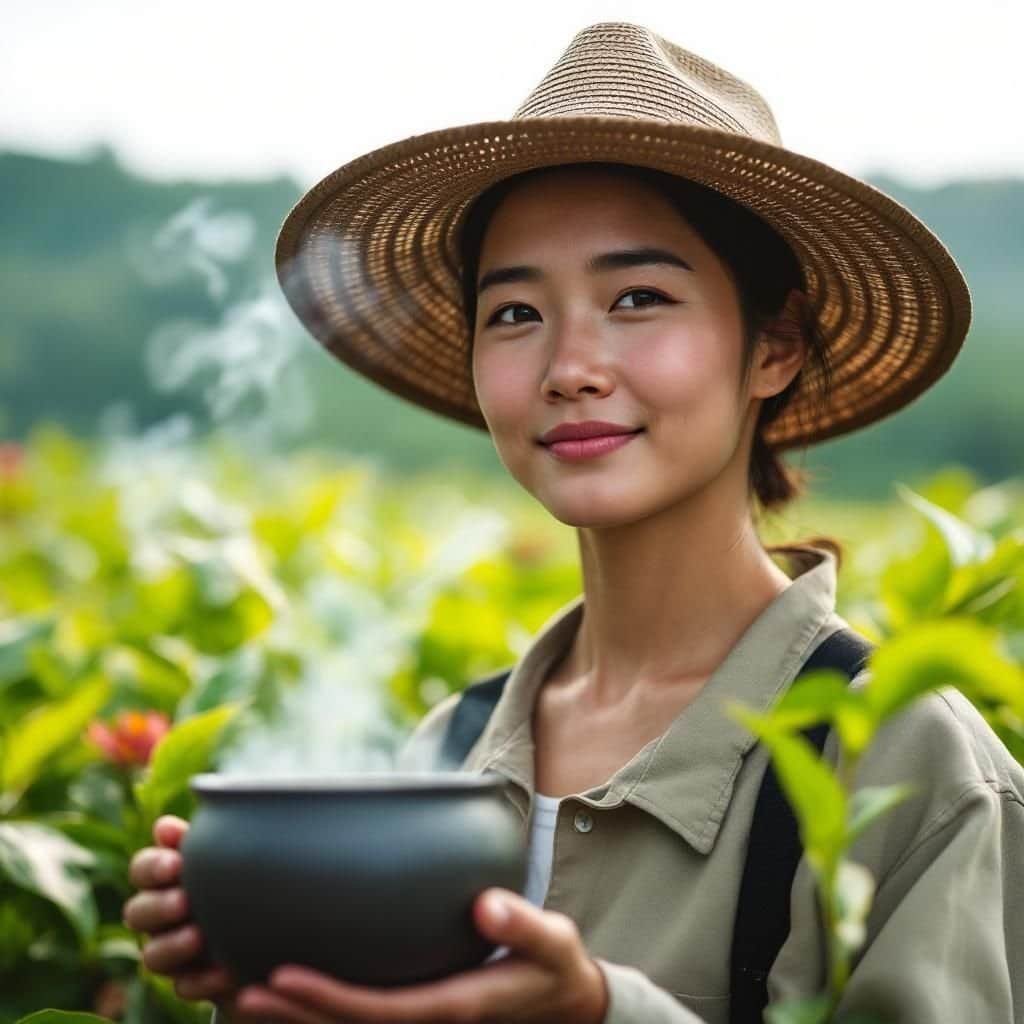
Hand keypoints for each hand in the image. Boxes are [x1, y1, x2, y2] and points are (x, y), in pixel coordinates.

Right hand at [122, 814, 237, 1002]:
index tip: (176, 864)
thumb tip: (164, 827)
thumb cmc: (239, 873)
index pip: (142, 869)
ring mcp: (170, 952)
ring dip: (172, 946)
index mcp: (163, 879)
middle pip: (137, 912)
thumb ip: (198, 839)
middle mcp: (157, 916)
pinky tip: (226, 971)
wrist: (268, 924)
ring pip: (151, 955)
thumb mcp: (225, 853)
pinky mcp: (190, 982)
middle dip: (158, 906)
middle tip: (183, 901)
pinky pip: (186, 987)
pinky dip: (204, 980)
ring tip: (199, 936)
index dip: (153, 866)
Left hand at [225, 887, 608, 1023]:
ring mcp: (417, 1019)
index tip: (278, 976)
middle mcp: (425, 1020)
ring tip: (237, 987)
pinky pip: (359, 1017)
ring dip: (291, 1017)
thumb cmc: (553, 965)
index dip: (324, 998)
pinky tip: (286, 989)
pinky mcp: (416, 1008)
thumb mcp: (552, 943)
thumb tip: (484, 901)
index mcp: (451, 1006)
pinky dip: (319, 1009)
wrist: (563, 1002)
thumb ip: (522, 922)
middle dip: (288, 1014)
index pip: (375, 1010)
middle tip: (232, 984)